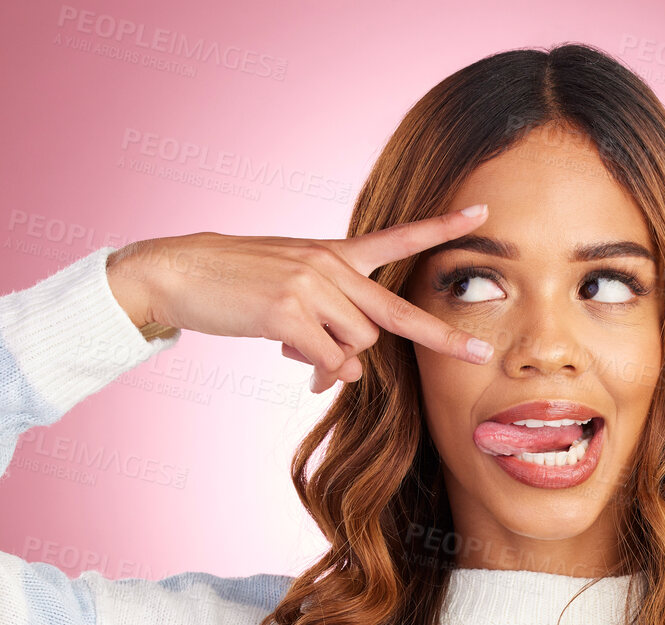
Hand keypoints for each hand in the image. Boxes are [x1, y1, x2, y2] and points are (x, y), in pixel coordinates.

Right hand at [105, 205, 495, 393]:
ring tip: (297, 348)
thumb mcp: (293, 294)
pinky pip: (327, 360)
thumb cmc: (239, 285)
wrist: (182, 272)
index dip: (441, 228)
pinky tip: (288, 355)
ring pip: (357, 346)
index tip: (483, 212)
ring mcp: (310, 286)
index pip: (397, 238)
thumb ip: (330, 326)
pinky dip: (316, 369)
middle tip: (478, 356)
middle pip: (396, 314)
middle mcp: (330, 264)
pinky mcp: (288, 312)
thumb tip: (346, 373)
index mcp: (335, 253)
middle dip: (441, 339)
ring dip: (335, 360)